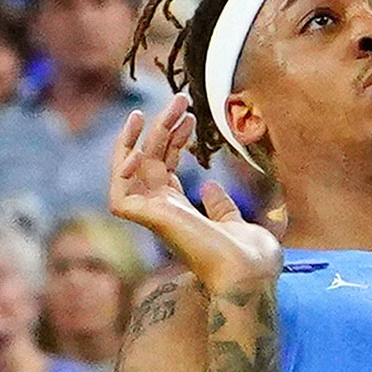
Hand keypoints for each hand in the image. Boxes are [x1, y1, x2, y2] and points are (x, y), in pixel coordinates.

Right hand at [109, 94, 281, 292]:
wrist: (252, 272)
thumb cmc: (251, 256)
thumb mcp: (237, 222)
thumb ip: (221, 207)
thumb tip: (211, 187)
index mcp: (179, 212)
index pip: (164, 169)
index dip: (173, 142)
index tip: (190, 119)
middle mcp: (161, 213)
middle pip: (149, 161)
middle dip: (162, 129)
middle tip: (180, 100)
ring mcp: (154, 217)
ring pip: (132, 170)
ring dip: (141, 138)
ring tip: (159, 109)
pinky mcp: (149, 222)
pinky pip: (120, 195)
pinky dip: (121, 170)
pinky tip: (136, 148)